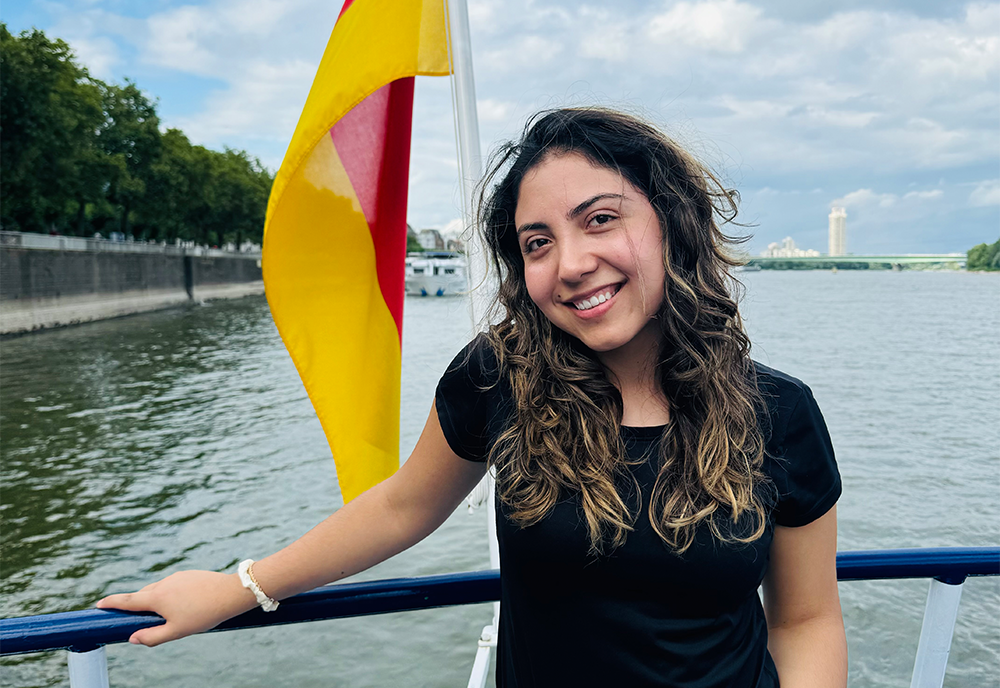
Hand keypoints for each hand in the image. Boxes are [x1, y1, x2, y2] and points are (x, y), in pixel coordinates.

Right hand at [96, 570, 257, 646]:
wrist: (230, 593)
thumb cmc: (203, 614)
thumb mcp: (176, 631)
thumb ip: (152, 637)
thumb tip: (132, 638)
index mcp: (156, 597)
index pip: (127, 600)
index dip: (112, 603)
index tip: (99, 604)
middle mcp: (163, 583)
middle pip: (142, 595)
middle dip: (136, 605)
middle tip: (135, 618)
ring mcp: (177, 576)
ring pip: (159, 589)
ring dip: (155, 600)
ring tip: (168, 616)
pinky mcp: (188, 574)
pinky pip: (172, 585)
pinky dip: (170, 594)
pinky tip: (184, 605)